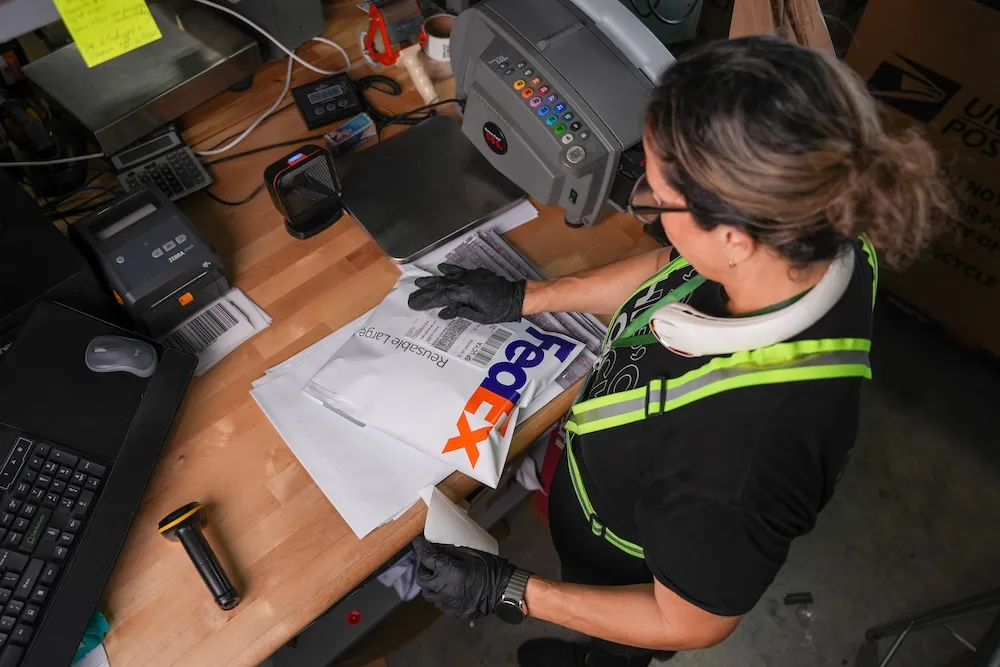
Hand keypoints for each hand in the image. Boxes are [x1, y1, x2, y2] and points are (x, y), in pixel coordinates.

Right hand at [407, 263, 525, 323]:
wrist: (516, 297)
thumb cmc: (499, 311)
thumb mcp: (479, 317)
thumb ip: (460, 312)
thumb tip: (443, 313)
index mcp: (465, 294)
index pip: (440, 297)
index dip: (426, 301)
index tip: (414, 304)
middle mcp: (465, 282)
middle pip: (440, 287)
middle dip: (425, 292)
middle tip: (411, 296)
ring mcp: (470, 276)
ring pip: (447, 278)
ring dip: (433, 280)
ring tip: (419, 282)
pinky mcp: (475, 274)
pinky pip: (459, 271)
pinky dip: (449, 270)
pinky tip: (440, 268)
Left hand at [412, 535, 515, 618]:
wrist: (502, 590)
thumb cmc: (489, 568)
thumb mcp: (470, 553)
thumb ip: (450, 550)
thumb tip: (436, 545)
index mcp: (446, 571)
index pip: (426, 557)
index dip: (420, 548)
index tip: (419, 543)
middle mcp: (442, 588)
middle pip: (422, 578)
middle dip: (424, 569)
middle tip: (431, 562)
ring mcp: (446, 602)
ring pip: (428, 593)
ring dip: (431, 584)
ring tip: (439, 577)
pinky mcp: (452, 610)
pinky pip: (439, 603)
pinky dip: (440, 595)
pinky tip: (449, 589)